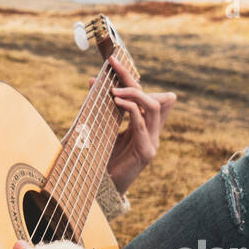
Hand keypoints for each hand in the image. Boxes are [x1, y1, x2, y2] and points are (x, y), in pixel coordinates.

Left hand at [91, 54, 177, 195]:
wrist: (99, 188)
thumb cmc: (99, 158)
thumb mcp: (102, 127)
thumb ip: (102, 107)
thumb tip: (94, 80)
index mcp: (143, 126)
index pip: (147, 95)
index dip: (131, 77)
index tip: (113, 60)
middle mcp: (152, 133)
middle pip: (154, 98)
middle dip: (132, 80)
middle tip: (113, 67)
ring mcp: (151, 142)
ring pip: (154, 108)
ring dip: (134, 94)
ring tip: (114, 90)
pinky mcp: (146, 152)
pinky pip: (143, 125)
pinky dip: (131, 110)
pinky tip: (118, 102)